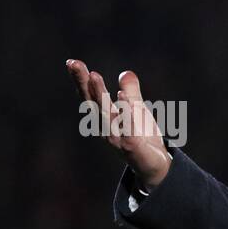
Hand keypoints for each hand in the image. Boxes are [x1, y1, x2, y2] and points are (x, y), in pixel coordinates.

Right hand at [66, 60, 170, 189]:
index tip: (72, 61)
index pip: (91, 96)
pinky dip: (126, 114)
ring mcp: (117, 138)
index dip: (81, 79)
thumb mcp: (138, 111)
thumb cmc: (142, 138)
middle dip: (84, 82)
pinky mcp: (132, 148)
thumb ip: (131, 93)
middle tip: (74, 63)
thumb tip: (126, 72)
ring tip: (94, 76)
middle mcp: (106, 128)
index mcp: (105, 118)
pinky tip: (123, 98)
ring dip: (100, 95)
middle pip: (93, 102)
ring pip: (107, 115)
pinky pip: (129, 128)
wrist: (155, 167)